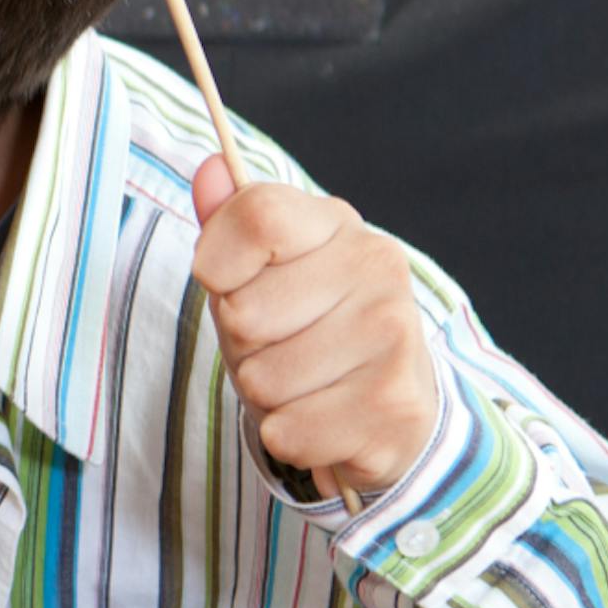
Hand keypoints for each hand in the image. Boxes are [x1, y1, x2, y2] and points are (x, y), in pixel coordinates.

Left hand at [190, 155, 438, 495]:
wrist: (386, 404)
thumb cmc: (305, 330)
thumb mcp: (258, 275)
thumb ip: (230, 224)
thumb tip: (210, 169)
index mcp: (337, 223)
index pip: (256, 217)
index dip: (219, 264)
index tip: (229, 285)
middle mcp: (377, 267)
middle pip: (244, 313)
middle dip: (243, 346)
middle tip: (281, 347)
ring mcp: (394, 336)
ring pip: (263, 380)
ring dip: (268, 397)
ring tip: (306, 383)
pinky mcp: (397, 406)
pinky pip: (290, 432)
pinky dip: (292, 438)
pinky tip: (325, 420)